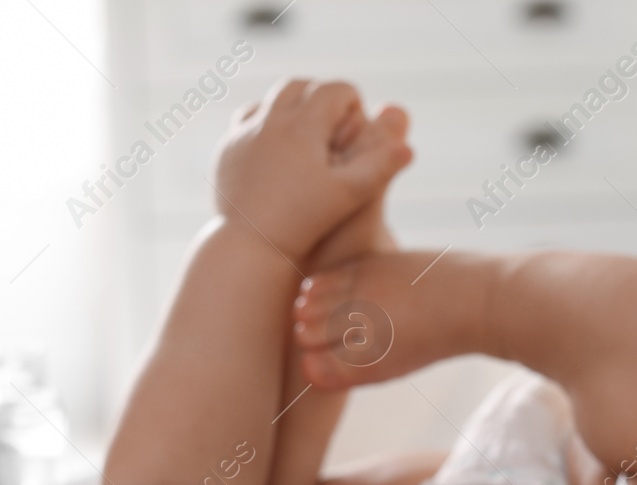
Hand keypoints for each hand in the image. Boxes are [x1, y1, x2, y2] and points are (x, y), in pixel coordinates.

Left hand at [212, 80, 411, 258]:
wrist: (249, 246)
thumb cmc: (305, 223)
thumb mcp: (349, 196)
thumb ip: (380, 168)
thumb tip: (409, 148)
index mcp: (303, 123)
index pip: (336, 89)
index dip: (354, 104)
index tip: (360, 126)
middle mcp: (269, 118)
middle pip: (301, 86)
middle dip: (322, 100)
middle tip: (337, 125)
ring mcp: (243, 132)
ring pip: (271, 99)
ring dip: (293, 108)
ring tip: (309, 135)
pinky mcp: (226, 149)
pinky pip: (246, 121)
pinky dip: (265, 124)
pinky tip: (278, 149)